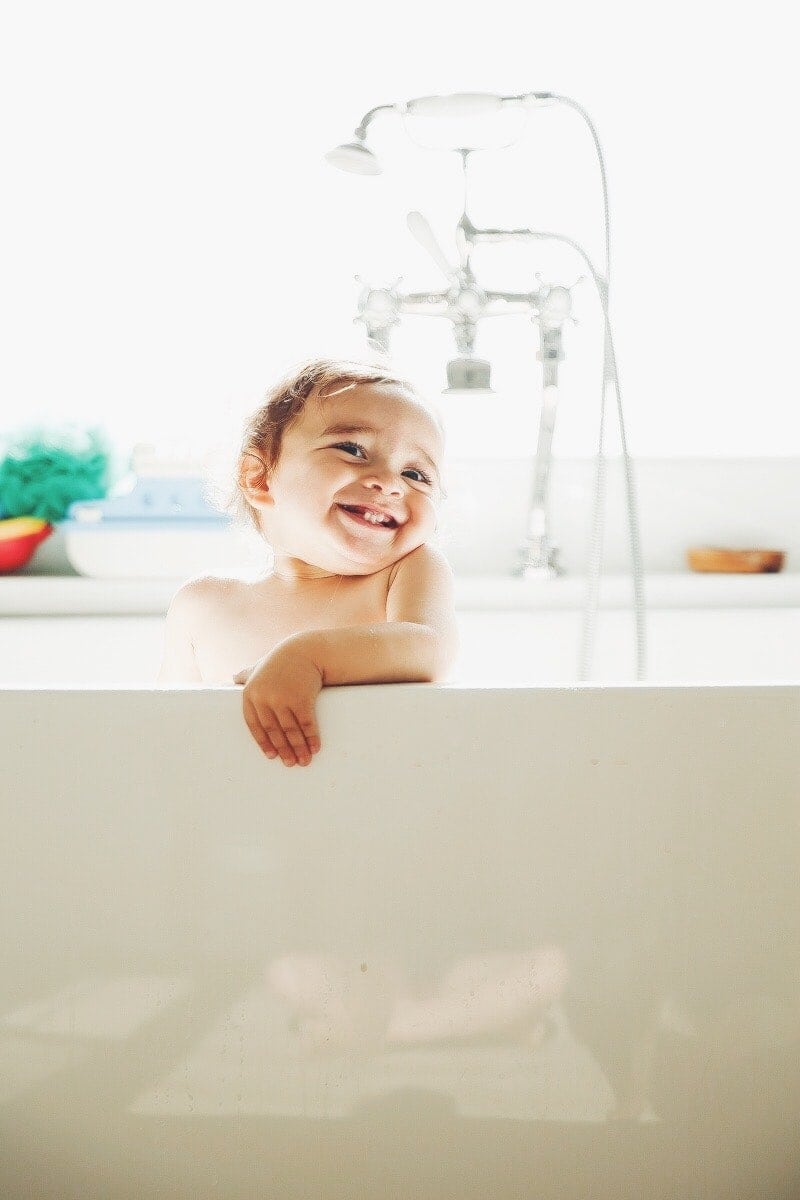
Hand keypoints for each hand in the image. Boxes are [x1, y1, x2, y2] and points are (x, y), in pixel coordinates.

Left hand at [233, 641, 322, 765]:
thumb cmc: (281, 661)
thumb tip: (232, 678)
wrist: (305, 650)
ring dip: (299, 748)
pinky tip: (315, 748)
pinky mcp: (301, 699)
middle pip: (273, 731)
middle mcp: (264, 698)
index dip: (264, 743)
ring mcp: (282, 699)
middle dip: (284, 750)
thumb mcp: (259, 666)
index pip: (254, 725)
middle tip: (290, 764)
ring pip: (290, 731)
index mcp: (250, 694)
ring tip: (304, 761)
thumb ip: (246, 674)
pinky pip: (306, 724)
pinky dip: (311, 738)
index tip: (272, 756)